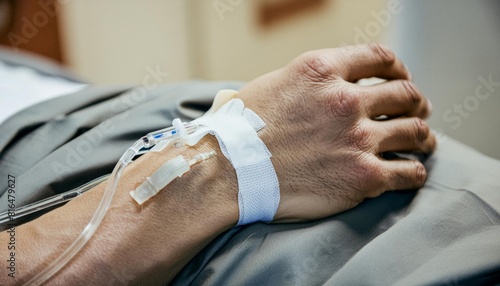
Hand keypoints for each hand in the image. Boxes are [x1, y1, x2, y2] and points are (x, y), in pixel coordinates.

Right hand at [237, 44, 435, 221]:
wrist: (227, 173)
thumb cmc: (241, 131)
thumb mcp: (274, 84)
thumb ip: (311, 81)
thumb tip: (331, 87)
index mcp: (322, 71)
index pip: (380, 58)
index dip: (399, 68)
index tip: (401, 78)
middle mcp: (345, 100)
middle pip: (406, 94)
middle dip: (417, 102)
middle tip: (418, 111)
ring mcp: (357, 138)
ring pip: (415, 132)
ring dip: (424, 137)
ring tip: (424, 143)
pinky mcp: (362, 176)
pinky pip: (409, 173)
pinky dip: (415, 172)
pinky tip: (411, 172)